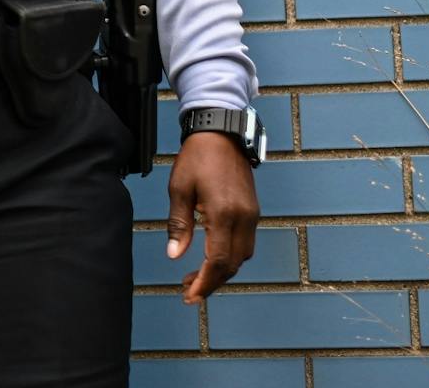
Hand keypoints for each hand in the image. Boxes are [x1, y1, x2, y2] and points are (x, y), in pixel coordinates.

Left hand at [166, 130, 259, 303]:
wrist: (221, 134)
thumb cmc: (196, 158)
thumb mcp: (179, 189)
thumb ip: (179, 224)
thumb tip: (175, 255)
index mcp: (223, 213)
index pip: (218, 260)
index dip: (205, 282)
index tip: (192, 295)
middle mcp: (244, 218)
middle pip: (232, 264)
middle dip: (212, 282)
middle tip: (189, 291)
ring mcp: (252, 215)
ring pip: (242, 256)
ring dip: (221, 271)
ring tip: (195, 277)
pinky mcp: (253, 211)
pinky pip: (245, 243)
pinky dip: (230, 256)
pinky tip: (211, 257)